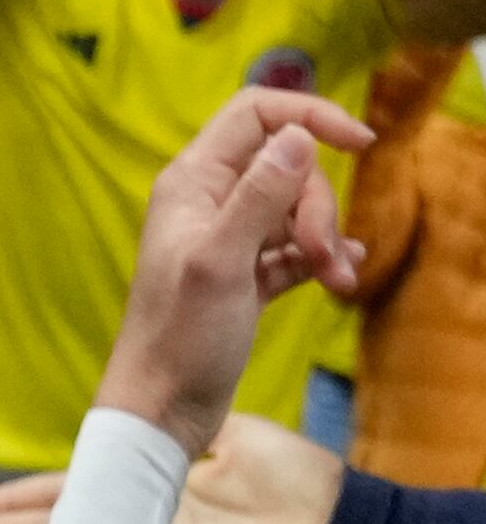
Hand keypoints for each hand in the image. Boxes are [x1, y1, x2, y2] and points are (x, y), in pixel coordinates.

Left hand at [95, 84, 370, 449]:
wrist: (162, 408)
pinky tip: (338, 280)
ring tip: (335, 280)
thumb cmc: (179, 338)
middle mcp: (207, 201)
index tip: (361, 143)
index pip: (255, 115)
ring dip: (324, 239)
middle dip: (317, 204)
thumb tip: (296, 136)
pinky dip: (320, 259)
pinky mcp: (247, 272)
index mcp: (190, 183)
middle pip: (288, 165)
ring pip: (297, 208)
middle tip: (320, 252)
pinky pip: (297, 246)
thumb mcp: (222, 261)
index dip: (310, 117)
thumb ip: (259, 196)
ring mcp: (228, 237)